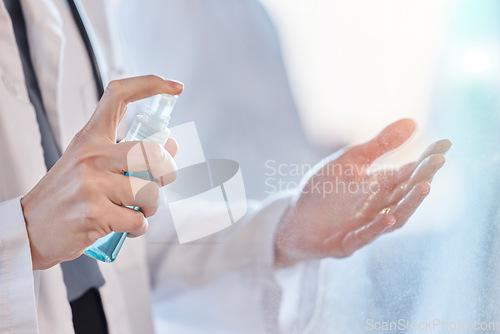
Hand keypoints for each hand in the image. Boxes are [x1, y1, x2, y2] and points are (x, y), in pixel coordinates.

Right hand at [21, 75, 182, 269]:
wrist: (32, 228)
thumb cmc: (68, 194)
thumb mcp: (90, 164)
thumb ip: (128, 154)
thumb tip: (172, 144)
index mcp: (90, 138)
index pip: (119, 95)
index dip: (150, 84)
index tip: (175, 87)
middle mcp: (91, 156)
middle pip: (151, 153)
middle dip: (168, 172)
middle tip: (161, 182)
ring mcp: (91, 185)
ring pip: (149, 192)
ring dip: (152, 207)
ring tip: (138, 210)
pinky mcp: (94, 214)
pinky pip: (138, 220)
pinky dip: (140, 227)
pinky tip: (127, 226)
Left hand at [274, 119, 450, 267]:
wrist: (293, 217)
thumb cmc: (323, 189)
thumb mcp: (348, 161)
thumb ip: (379, 145)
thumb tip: (413, 122)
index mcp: (380, 186)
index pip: (409, 172)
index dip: (427, 160)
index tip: (445, 144)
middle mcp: (378, 207)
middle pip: (405, 193)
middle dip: (422, 178)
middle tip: (437, 162)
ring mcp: (365, 226)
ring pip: (395, 218)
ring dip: (409, 204)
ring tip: (424, 187)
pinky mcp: (346, 243)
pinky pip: (365, 236)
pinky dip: (378, 227)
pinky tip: (389, 216)